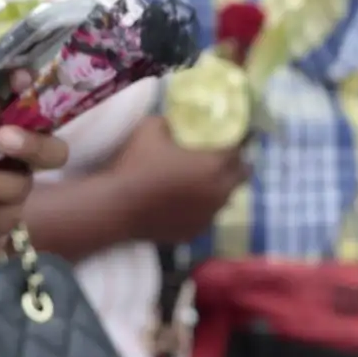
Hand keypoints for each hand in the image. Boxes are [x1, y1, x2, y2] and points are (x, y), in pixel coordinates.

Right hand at [107, 116, 247, 243]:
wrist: (116, 206)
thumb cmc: (136, 165)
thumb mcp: (150, 129)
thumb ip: (168, 123)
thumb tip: (172, 123)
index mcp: (214, 166)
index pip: (239, 152)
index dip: (237, 142)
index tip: (232, 137)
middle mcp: (218, 193)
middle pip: (240, 178)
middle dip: (235, 166)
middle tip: (223, 158)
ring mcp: (207, 216)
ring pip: (224, 200)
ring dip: (218, 189)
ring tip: (201, 181)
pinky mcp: (193, 233)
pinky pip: (205, 218)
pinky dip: (200, 209)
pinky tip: (184, 203)